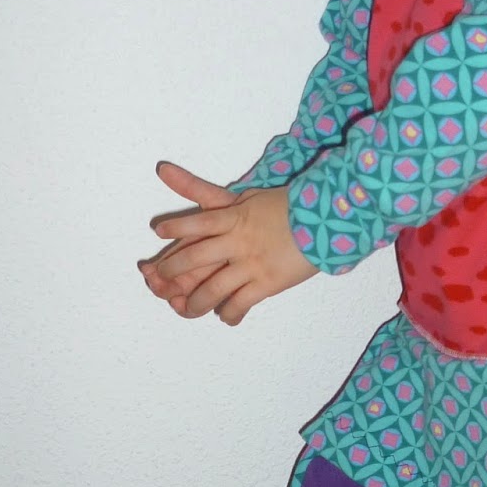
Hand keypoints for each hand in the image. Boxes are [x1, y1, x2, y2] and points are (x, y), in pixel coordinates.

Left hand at [139, 161, 316, 324]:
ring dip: (195, 302)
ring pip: (214, 289)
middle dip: (173, 271)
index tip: (159, 231)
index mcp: (235, 218)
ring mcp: (252, 265)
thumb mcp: (247, 195)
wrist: (327, 222)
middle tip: (160, 279)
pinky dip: (228, 313)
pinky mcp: (267, 284)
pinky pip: (240, 304)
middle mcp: (238, 242)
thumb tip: (166, 171)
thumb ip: (210, 192)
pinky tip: (223, 315)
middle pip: (196, 259)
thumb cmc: (286, 206)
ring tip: (186, 308)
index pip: (198, 222)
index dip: (176, 226)